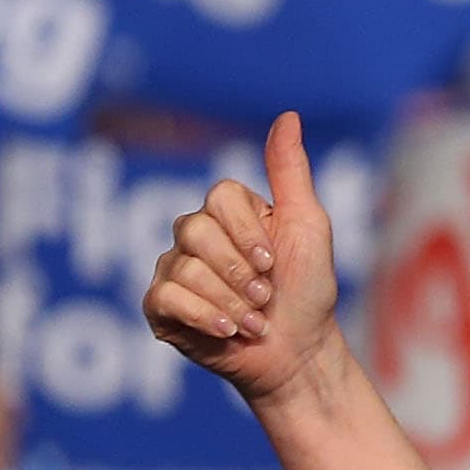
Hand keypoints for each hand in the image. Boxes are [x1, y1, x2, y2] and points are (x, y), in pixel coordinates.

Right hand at [145, 112, 343, 407]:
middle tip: (265, 297)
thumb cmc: (308, 291)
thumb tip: (287, 115)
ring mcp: (174, 270)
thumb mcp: (309, 226)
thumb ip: (291, 172)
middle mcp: (195, 235)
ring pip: (184, 268)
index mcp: (228, 212)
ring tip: (254, 321)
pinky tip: (228, 331)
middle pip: (196, 230)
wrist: (300, 353)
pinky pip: (165, 297)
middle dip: (240, 272)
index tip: (273, 261)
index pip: (219, 196)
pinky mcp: (160, 308)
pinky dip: (204, 316)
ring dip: (230, 301)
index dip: (248, 233)